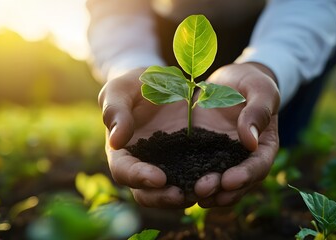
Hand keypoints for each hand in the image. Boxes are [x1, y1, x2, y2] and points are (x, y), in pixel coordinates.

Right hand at [99, 68, 193, 207]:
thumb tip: (116, 141)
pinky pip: (195, 176)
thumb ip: (116, 111)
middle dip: (163, 197)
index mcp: (122, 152)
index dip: (138, 177)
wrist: (159, 81)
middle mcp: (143, 165)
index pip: (124, 171)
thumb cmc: (133, 85)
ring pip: (172, 191)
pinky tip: (219, 179)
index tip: (158, 177)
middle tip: (183, 195)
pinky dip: (203, 181)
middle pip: (147, 193)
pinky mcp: (187, 160)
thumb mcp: (120, 90)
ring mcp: (166, 165)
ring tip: (204, 190)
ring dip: (186, 195)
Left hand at [192, 62, 280, 206]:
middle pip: (237, 184)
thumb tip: (251, 140)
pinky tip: (174, 183)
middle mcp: (243, 159)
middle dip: (221, 191)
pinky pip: (197, 170)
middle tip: (203, 191)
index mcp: (263, 146)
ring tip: (188, 193)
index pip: (258, 166)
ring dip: (204, 191)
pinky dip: (189, 179)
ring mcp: (222, 159)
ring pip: (217, 184)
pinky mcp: (203, 154)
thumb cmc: (251, 82)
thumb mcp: (260, 89)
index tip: (230, 180)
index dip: (246, 176)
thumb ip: (258, 111)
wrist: (231, 81)